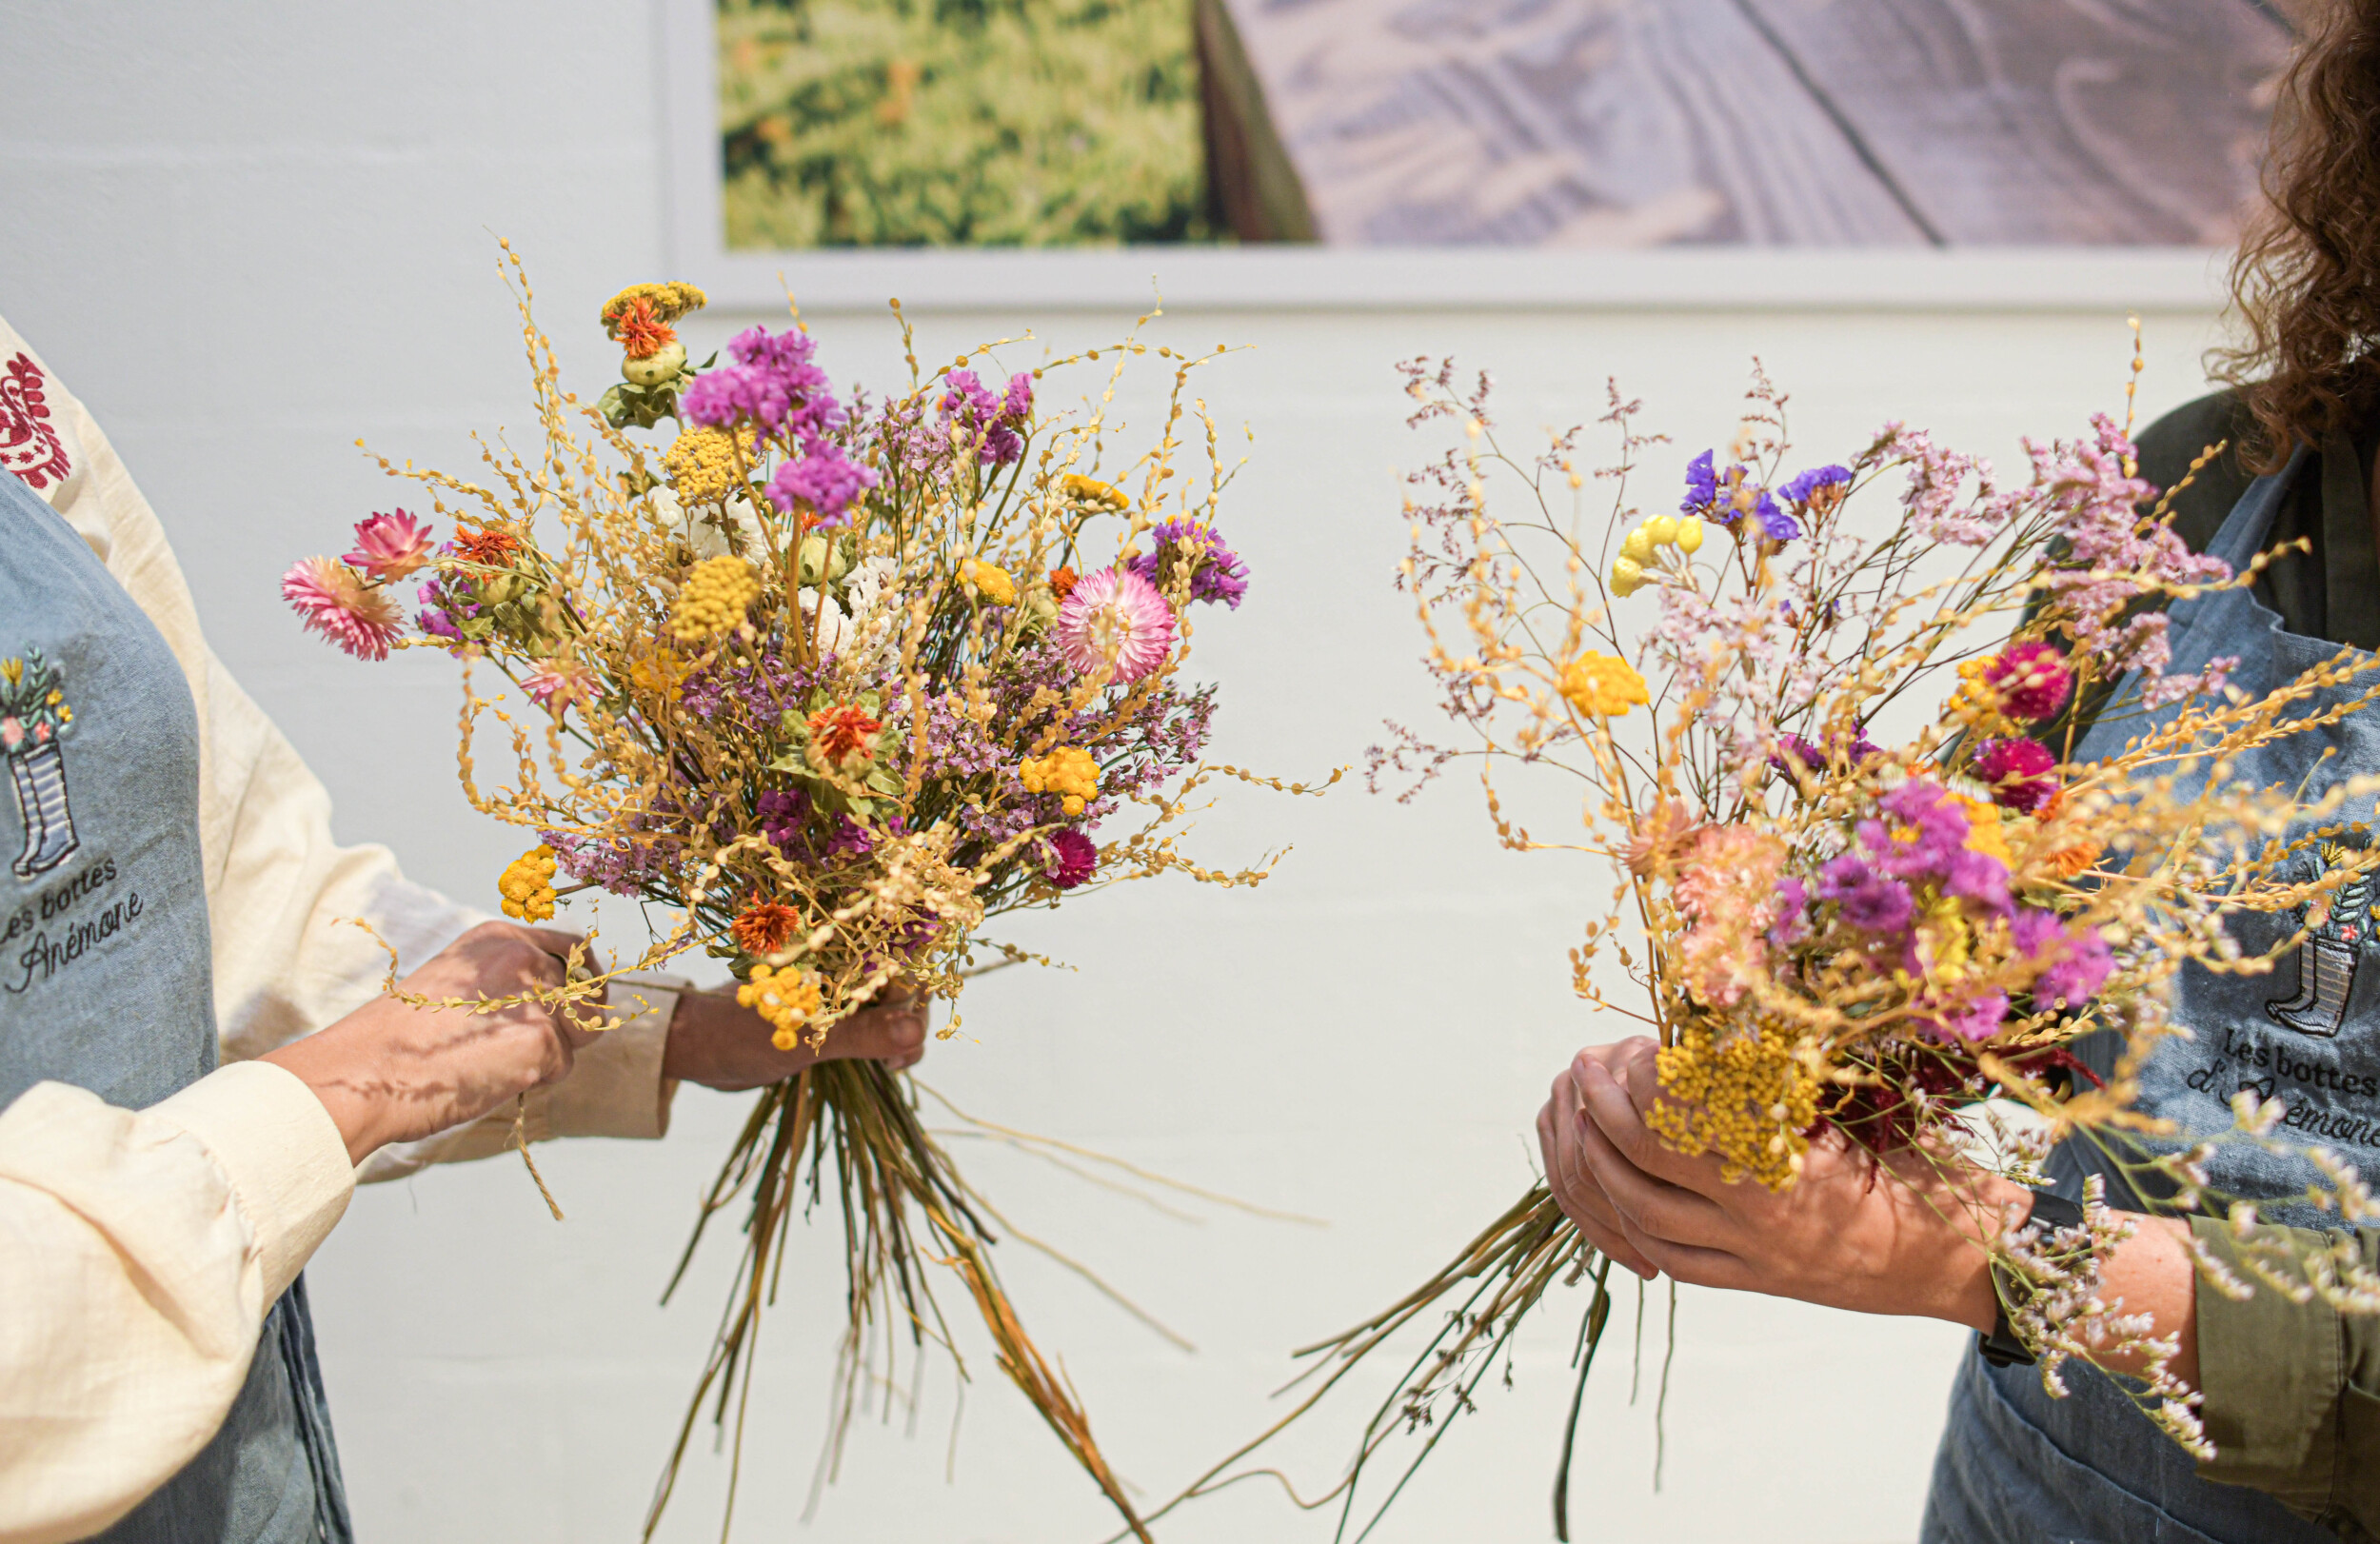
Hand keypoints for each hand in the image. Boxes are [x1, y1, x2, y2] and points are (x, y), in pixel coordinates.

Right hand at [264, 921, 598, 1164]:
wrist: (366, 1071)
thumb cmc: (401, 1038)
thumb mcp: (453, 981)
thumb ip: (504, 978)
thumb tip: (552, 996)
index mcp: (499, 938)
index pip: (571, 948)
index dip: (579, 978)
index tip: (573, 1001)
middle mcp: (523, 957)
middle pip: (587, 989)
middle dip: (569, 1020)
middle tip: (529, 1044)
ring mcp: (535, 996)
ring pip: (582, 1029)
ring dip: (555, 1050)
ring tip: (501, 1060)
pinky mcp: (541, 1039)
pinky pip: (562, 1065)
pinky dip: (536, 1078)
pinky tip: (492, 1077)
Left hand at [661, 982, 928, 1091]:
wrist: (693, 1049)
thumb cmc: (736, 1034)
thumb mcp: (805, 1037)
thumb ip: (862, 1034)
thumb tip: (915, 1031)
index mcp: (833, 950)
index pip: (898, 960)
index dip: (915, 995)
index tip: (911, 1036)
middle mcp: (840, 962)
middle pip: (900, 982)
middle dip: (910, 1020)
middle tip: (899, 1060)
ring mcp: (837, 988)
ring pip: (890, 1005)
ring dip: (900, 1034)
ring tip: (892, 1064)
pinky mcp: (831, 1012)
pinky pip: (873, 1022)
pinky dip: (885, 1042)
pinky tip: (886, 1063)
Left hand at [1539, 1036, 2011, 1328]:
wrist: (1962, 1257)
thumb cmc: (1917, 1163)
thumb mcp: (1855, 1112)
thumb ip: (1779, 1088)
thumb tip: (1707, 1036)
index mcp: (1788, 1159)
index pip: (1684, 1117)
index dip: (1643, 1080)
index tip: (1628, 1045)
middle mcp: (1762, 1214)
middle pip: (1648, 1163)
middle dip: (1602, 1114)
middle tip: (1581, 1069)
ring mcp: (1755, 1256)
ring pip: (1646, 1215)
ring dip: (1601, 1167)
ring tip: (1581, 1124)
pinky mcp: (1757, 1284)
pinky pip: (1674, 1261)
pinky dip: (1633, 1226)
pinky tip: (1616, 1193)